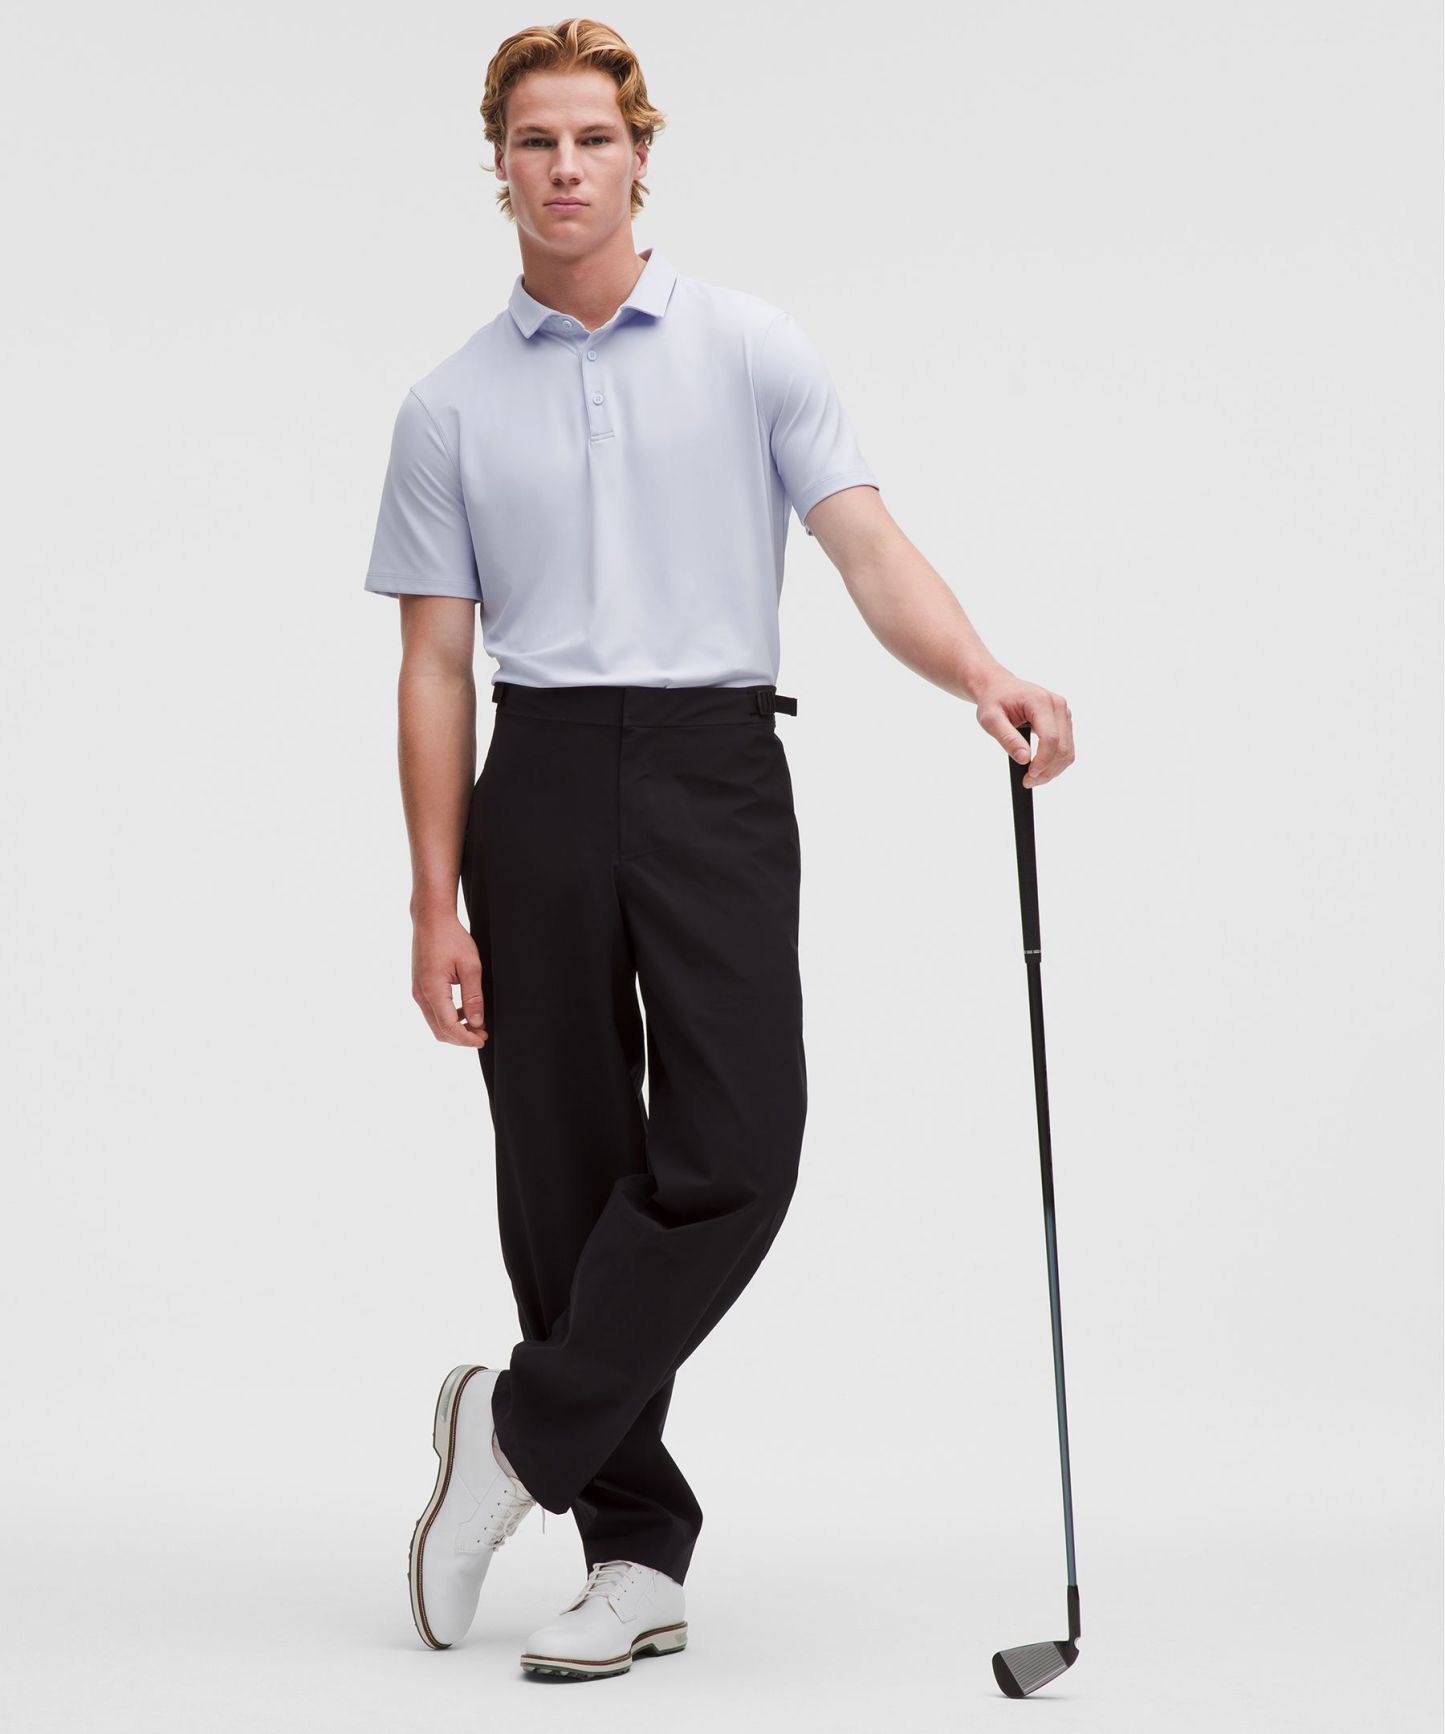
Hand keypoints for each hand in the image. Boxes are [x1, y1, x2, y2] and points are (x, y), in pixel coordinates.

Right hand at [411, 911, 488, 1046]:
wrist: (431, 919)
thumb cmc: (451, 937)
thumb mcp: (470, 966)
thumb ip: (473, 996)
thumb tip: (476, 1022)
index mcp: (432, 990)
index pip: (449, 1027)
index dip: (467, 1038)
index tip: (483, 1039)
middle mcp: (421, 995)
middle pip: (439, 1031)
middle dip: (461, 1038)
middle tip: (482, 1034)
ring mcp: (418, 992)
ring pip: (435, 1023)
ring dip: (455, 1029)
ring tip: (476, 1024)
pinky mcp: (419, 988)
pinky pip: (432, 1012)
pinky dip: (448, 1018)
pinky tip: (464, 1011)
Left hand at [972, 669, 1074, 788]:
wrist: (999, 687)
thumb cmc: (993, 700)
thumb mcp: (990, 719)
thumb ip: (1007, 738)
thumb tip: (1024, 759)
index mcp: (1040, 701)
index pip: (1050, 739)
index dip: (1042, 762)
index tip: (1028, 777)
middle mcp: (1058, 705)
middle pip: (1062, 747)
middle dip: (1047, 770)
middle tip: (1028, 782)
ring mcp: (1063, 712)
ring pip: (1067, 750)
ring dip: (1053, 769)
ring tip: (1032, 778)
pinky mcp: (1064, 720)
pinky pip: (1066, 747)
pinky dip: (1055, 762)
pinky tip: (1039, 768)